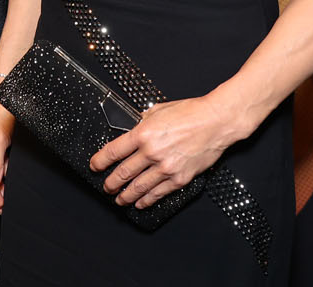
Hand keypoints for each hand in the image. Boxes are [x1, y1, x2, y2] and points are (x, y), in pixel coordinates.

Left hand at [89, 96, 239, 208]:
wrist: (217, 122)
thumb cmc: (191, 112)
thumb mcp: (158, 110)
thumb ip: (143, 122)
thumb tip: (132, 128)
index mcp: (143, 133)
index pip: (113, 151)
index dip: (100, 161)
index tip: (95, 166)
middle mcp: (152, 152)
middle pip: (123, 173)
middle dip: (111, 183)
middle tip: (106, 187)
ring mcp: (166, 167)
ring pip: (139, 187)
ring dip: (126, 196)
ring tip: (119, 200)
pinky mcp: (180, 178)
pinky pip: (159, 193)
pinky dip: (147, 200)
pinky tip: (141, 203)